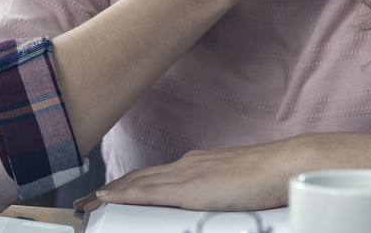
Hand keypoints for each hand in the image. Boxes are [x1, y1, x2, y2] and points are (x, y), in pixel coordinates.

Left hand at [72, 143, 293, 213]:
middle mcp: (186, 164)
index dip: (130, 184)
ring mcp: (186, 173)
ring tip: (87, 202)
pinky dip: (123, 193)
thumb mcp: (237, 189)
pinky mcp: (188, 186)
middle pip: (139, 177)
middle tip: (87, 200)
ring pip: (137, 182)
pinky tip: (106, 197)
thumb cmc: (269, 180)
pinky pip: (147, 191)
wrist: (283, 167)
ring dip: (110, 191)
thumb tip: (213, 206)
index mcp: (197, 166)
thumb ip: (219, 196)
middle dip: (112, 188)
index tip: (110, 193)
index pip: (156, 176)